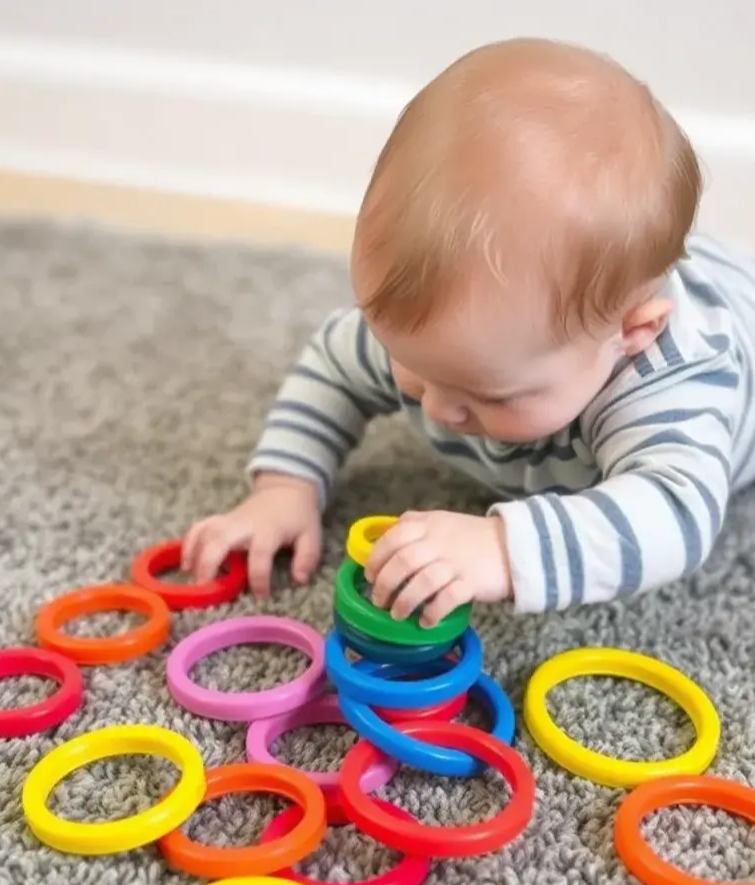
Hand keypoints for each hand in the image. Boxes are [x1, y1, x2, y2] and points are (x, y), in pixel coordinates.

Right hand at [182, 474, 321, 598]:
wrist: (285, 489)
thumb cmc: (298, 516)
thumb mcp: (311, 535)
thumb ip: (307, 558)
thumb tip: (299, 579)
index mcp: (269, 530)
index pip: (260, 554)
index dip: (259, 578)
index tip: (261, 596)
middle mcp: (244, 524)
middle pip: (219, 540)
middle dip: (209, 564)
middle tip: (205, 589)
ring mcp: (229, 520)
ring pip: (204, 533)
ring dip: (194, 555)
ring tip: (193, 580)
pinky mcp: (220, 520)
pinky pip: (198, 527)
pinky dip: (188, 543)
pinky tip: (185, 563)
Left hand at [365, 510, 509, 626]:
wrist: (514, 545)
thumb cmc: (472, 537)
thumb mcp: (442, 520)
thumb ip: (416, 522)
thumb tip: (388, 531)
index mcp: (428, 525)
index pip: (393, 538)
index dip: (376, 559)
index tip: (369, 576)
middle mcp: (439, 542)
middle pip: (402, 562)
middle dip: (384, 585)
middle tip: (378, 600)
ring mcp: (455, 563)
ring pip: (421, 583)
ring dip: (404, 602)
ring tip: (397, 614)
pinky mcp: (471, 582)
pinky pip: (446, 600)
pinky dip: (432, 612)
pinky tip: (425, 621)